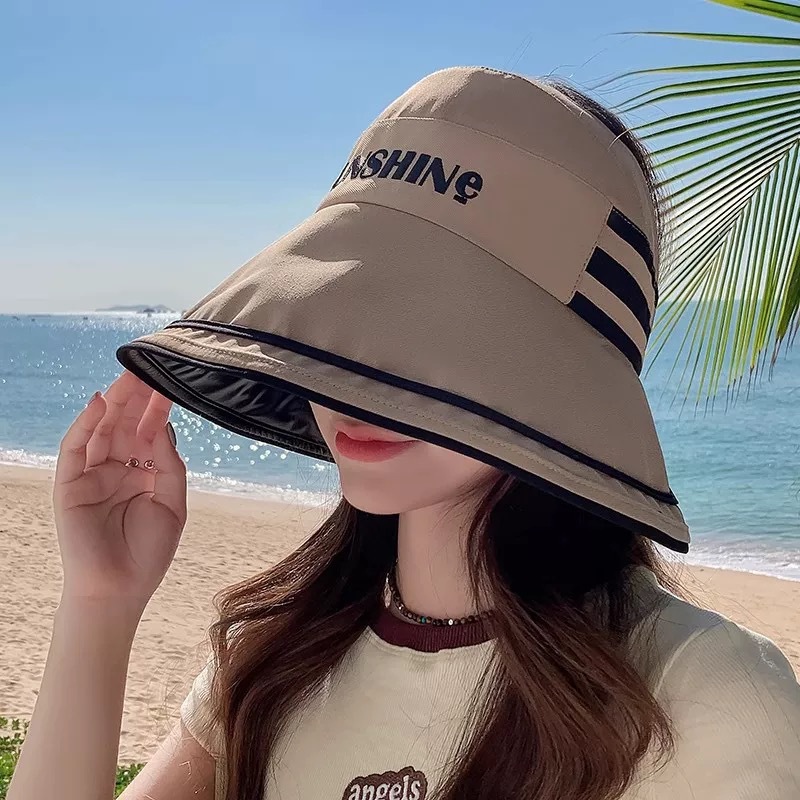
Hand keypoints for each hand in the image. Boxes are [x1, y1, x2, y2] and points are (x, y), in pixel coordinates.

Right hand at [53, 371, 186, 606]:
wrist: (119, 590)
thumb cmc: (146, 553)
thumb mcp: (172, 504)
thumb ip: (168, 465)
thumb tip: (163, 428)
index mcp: (142, 475)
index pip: (148, 434)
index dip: (158, 410)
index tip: (170, 385)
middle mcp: (116, 470)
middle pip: (125, 425)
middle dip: (137, 398)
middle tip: (150, 370)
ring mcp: (91, 476)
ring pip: (102, 430)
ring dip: (115, 403)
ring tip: (130, 377)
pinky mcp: (70, 484)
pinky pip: (75, 448)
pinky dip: (86, 424)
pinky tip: (100, 403)